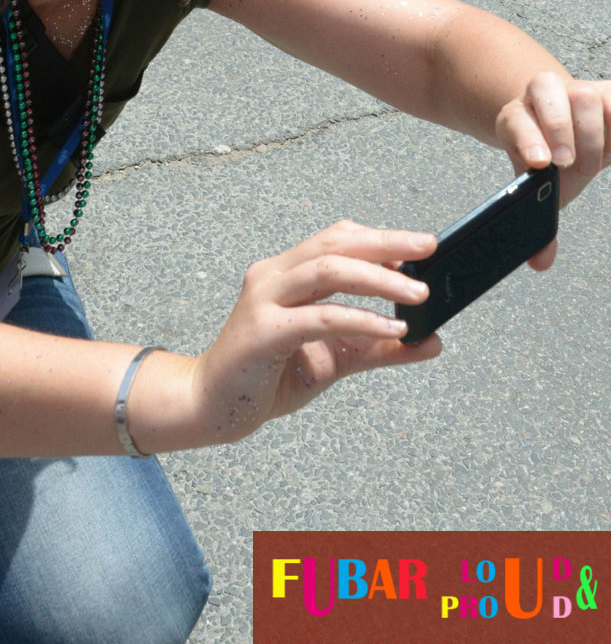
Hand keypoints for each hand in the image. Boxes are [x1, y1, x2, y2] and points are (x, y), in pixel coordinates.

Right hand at [191, 221, 440, 443]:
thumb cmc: (269, 376)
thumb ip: (379, 347)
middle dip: (386, 242)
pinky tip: (391, 328)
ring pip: (328, 270)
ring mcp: (263, 300)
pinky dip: (360, 319)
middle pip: (335, 244)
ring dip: (379, 279)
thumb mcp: (335, 358)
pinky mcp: (262, 332)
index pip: (336, 238)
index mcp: (286, 272)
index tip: (420, 247)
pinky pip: (320, 317)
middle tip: (428, 247)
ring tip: (418, 294)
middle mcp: (272, 275)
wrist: (211, 406)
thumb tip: (432, 341)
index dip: (378, 238)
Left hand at [495, 71, 610, 267]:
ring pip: (585, 94)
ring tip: (597, 163)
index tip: (540, 165)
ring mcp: (580, 88)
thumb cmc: (553, 156)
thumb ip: (539, 218)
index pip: (515, 121)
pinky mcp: (610, 91)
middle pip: (546, 93)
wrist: (570, 121)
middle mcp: (544, 96)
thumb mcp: (543, 184)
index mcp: (517, 117)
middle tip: (567, 163)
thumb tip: (540, 263)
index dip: (527, 140)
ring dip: (593, 134)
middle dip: (558, 128)